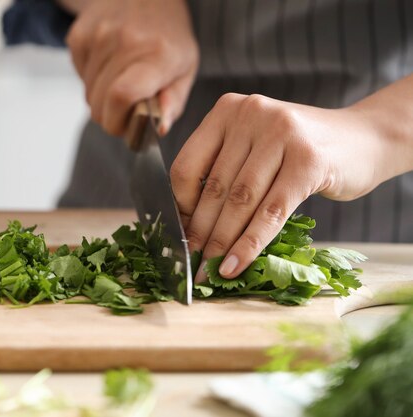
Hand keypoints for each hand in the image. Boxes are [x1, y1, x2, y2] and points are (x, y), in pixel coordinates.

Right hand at [65, 0, 198, 135]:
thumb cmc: (168, 36)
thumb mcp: (185, 68)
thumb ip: (174, 102)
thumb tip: (159, 128)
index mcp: (156, 54)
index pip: (121, 96)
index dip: (118, 122)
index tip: (127, 127)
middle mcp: (124, 42)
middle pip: (99, 105)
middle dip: (111, 116)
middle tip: (127, 107)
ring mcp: (98, 36)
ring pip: (88, 95)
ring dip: (102, 98)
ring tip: (121, 80)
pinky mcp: (79, 36)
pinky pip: (79, 77)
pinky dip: (92, 79)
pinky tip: (109, 64)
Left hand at [170, 93, 391, 279]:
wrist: (367, 138)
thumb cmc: (301, 151)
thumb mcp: (256, 147)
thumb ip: (226, 171)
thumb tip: (191, 225)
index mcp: (227, 110)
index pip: (187, 165)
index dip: (180, 207)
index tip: (180, 236)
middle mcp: (250, 113)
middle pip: (214, 186)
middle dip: (201, 232)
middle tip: (191, 263)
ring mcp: (281, 132)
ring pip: (241, 200)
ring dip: (222, 243)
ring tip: (210, 270)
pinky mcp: (309, 160)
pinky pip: (271, 211)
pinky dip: (250, 243)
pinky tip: (236, 264)